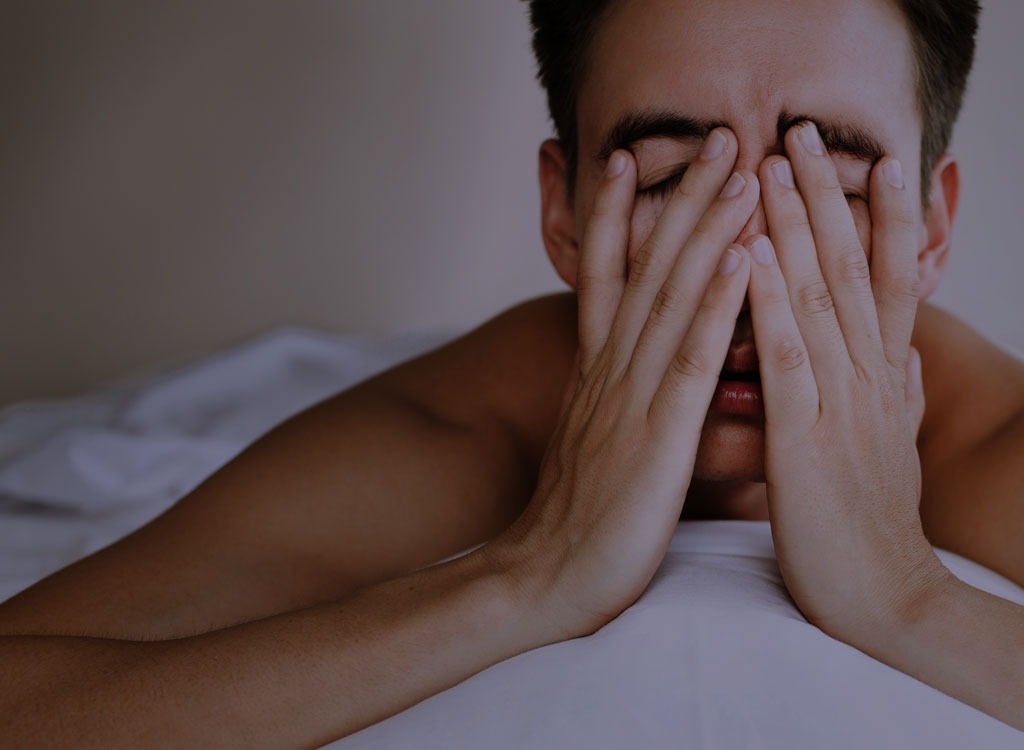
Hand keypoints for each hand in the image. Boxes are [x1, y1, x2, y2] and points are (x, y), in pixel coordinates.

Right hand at [486, 129, 757, 637]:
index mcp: (595, 375)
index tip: (633, 161)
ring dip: (705, 232)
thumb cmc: (575, 521)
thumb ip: (608, 401)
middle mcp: (608, 372)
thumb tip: (624, 380)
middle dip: (680, 200)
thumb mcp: (589, 446)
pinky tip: (739, 261)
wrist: (540, 580)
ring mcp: (628, 400)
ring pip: (670, 300)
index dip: (620, 216)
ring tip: (736, 174)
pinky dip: (714, 306)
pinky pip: (689, 362)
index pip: (607, 279)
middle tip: (714, 138)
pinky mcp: (654, 438)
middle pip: (646, 271)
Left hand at [745, 121, 944, 639]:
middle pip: (852, 270)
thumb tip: (908, 357)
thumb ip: (897, 396)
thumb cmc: (873, 523)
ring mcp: (840, 403)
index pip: (889, 280)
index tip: (871, 160)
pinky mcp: (806, 439)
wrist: (885, 598)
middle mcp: (869, 377)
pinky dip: (771, 301)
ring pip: (822, 298)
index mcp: (882, 379)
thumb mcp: (891, 448)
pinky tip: (752, 254)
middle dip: (828, 197)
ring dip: (798, 226)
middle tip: (802, 132)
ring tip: (774, 164)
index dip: (882, 216)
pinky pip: (789, 357)